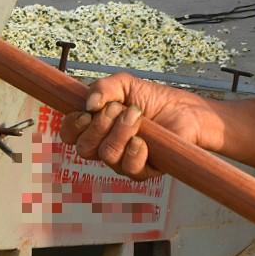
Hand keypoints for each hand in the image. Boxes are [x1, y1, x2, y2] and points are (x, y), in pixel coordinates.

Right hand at [60, 73, 221, 179]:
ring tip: (137, 117)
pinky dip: (134, 151)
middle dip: (100, 125)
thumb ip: (103, 87)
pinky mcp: (142, 170)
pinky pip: (129, 168)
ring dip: (121, 132)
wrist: (185, 110)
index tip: (86, 113)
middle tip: (118, 108)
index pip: (70, 135)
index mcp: (95, 126)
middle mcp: (105, 145)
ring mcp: (122, 160)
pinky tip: (143, 140)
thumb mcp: (125, 84)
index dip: (72, 127)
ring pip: (107, 155)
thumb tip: (89, 103)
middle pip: (84, 148)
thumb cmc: (154, 99)